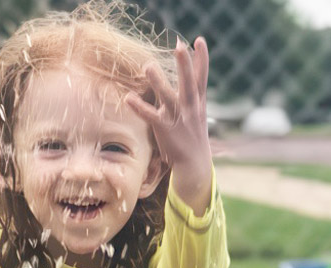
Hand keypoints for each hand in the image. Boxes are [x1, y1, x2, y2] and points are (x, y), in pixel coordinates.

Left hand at [127, 37, 211, 213]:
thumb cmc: (192, 136)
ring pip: (168, 97)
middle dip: (185, 65)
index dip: (201, 59)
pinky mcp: (164, 129)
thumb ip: (192, 95)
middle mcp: (190, 108)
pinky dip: (139, 107)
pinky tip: (128, 98)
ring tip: (147, 66)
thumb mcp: (197, 114)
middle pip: (188, 83)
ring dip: (158, 82)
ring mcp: (178, 118)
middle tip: (180, 46)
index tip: (199, 40)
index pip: (201, 77)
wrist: (194, 165)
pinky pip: (150, 116)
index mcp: (198, 103)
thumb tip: (189, 77)